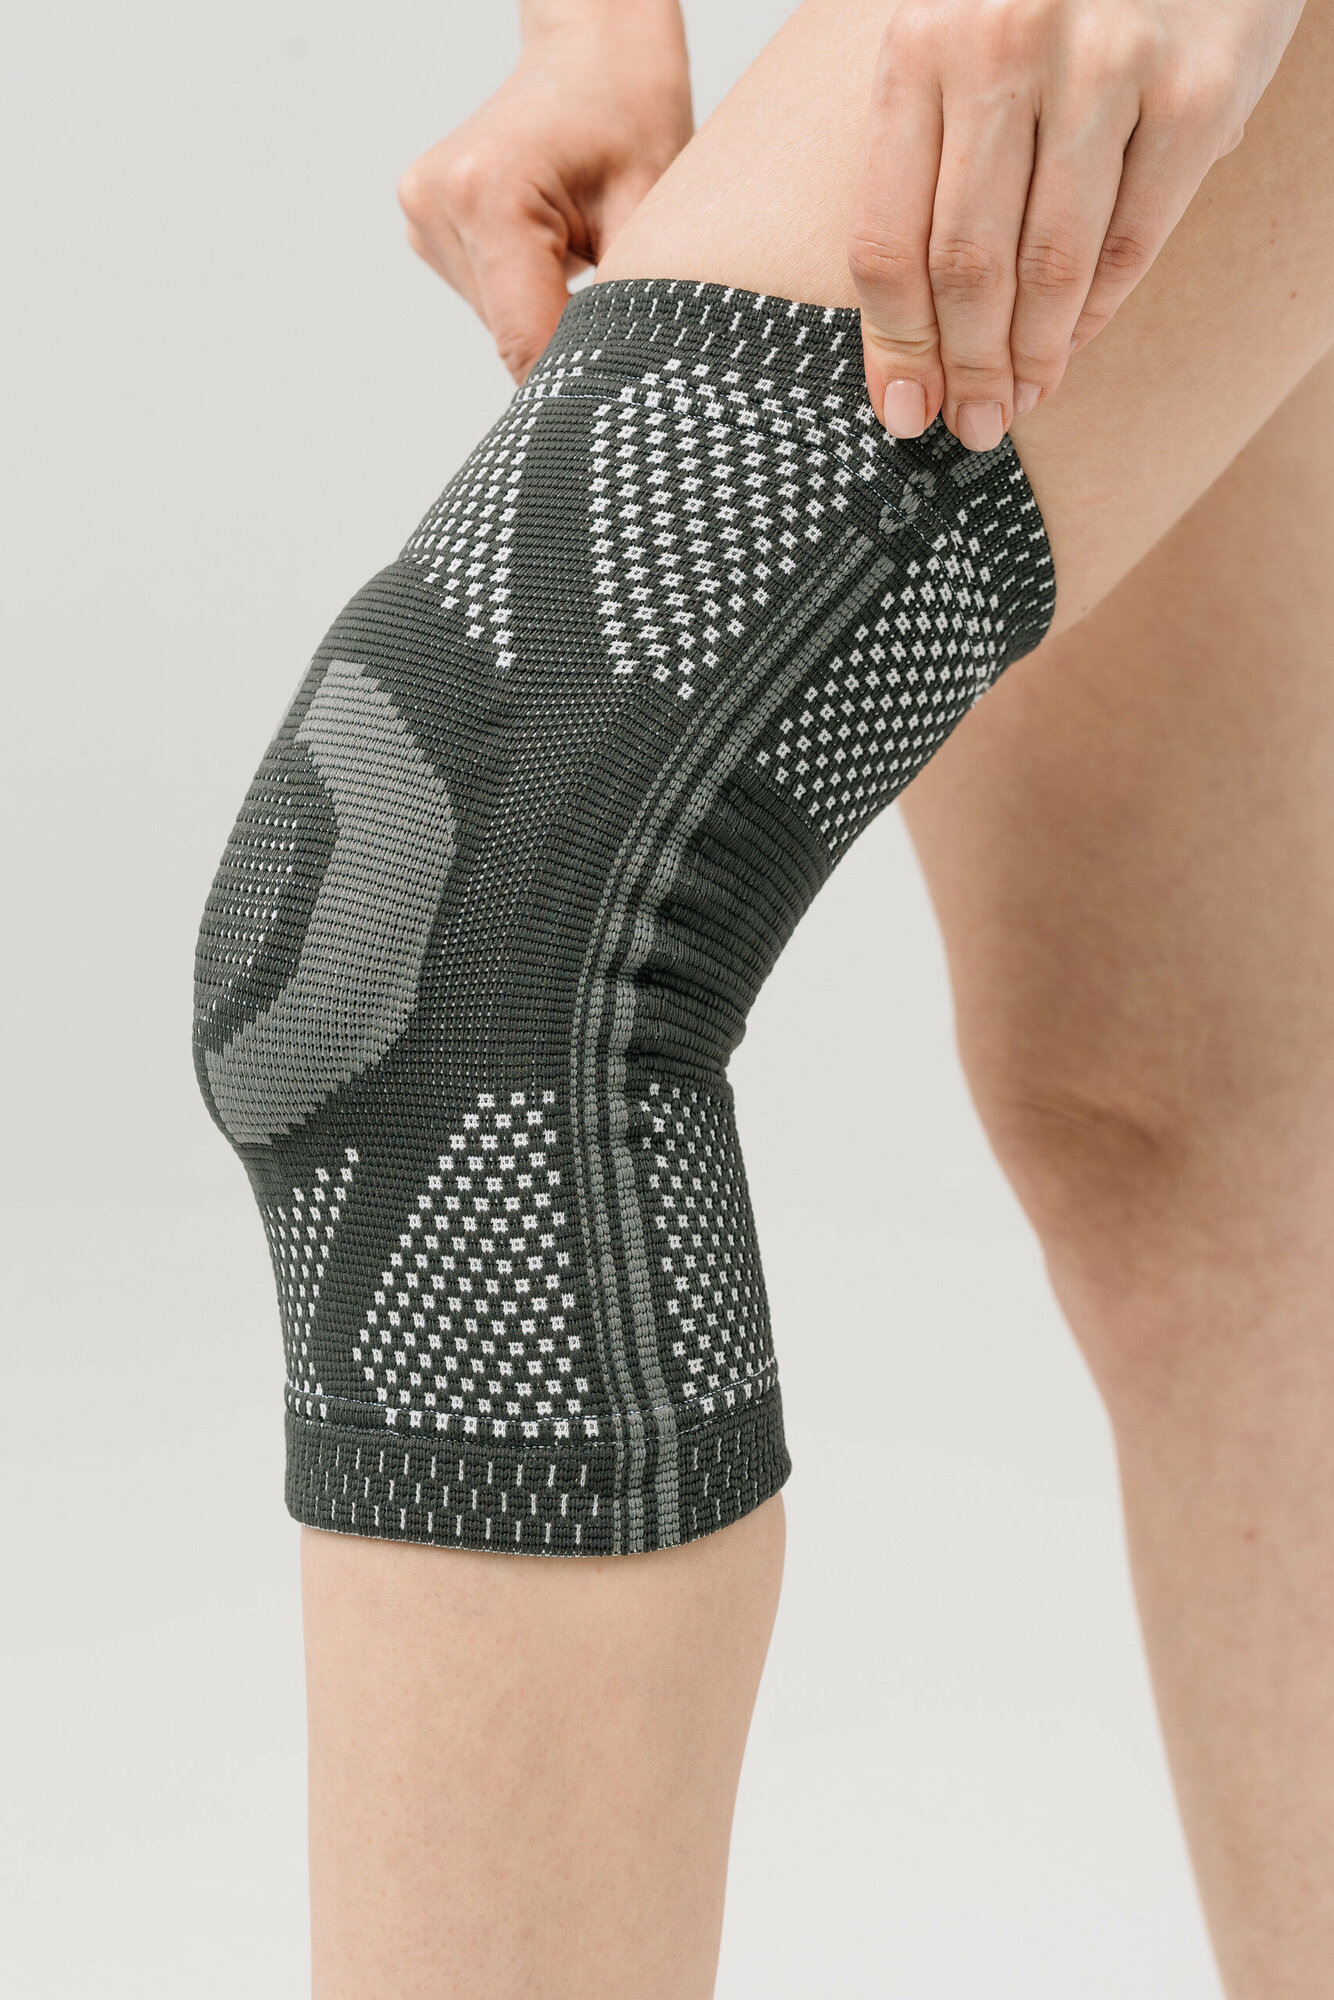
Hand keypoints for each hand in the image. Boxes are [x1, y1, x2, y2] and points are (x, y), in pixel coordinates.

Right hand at [398, 0, 692, 381]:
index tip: (616, 423)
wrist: (592, 47)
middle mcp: (439, 205)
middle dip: (569, 348)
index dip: (575, 390)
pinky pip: (489, 300)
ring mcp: (423, 218)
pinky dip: (528, 297)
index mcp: (488, 195)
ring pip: (500, 327)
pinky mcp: (425, 229)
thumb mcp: (650, 214)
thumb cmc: (631, 113)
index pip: (527, 343)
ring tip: (587, 260)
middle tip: (626, 336)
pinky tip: (556, 253)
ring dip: (548, 320)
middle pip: (512, 338)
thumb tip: (627, 401)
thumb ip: (629, 309)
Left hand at [849, 0, 1306, 447]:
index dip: (893, 345)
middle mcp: (1005, 48)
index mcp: (922, 42)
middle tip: (971, 426)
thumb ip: (930, 146)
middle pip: (965, 267)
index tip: (900, 409)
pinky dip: (1101, 309)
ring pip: (1051, 268)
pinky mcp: (1199, 89)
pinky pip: (1135, 239)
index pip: (886, 238)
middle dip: (964, 370)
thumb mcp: (962, 29)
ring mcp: (1107, 66)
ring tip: (1019, 401)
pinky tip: (1077, 342)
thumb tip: (907, 330)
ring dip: (1032, 358)